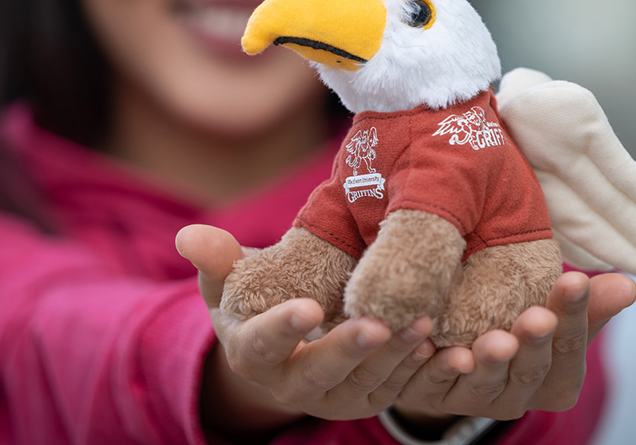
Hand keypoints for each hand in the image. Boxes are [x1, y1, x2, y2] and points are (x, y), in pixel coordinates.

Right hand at [175, 224, 437, 434]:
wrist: (288, 344)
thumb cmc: (256, 301)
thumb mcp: (231, 282)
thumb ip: (216, 260)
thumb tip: (188, 235)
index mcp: (253, 355)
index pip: (262, 345)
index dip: (284, 329)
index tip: (308, 308)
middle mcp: (291, 387)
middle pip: (319, 372)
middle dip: (349, 350)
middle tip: (377, 325)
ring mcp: (333, 398)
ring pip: (366, 384)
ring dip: (396, 357)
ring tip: (422, 325)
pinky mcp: (369, 399)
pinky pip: (399, 391)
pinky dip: (423, 374)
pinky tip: (446, 350)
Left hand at [393, 271, 635, 423]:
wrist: (456, 353)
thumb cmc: (517, 325)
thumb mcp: (555, 315)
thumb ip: (588, 304)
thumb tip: (628, 285)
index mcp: (557, 381)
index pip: (571, 347)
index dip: (574, 315)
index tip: (575, 280)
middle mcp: (519, 397)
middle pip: (531, 370)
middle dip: (535, 343)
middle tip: (539, 317)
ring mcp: (476, 401)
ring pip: (484, 383)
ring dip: (489, 361)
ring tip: (495, 340)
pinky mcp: (434, 395)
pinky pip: (434, 382)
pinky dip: (434, 365)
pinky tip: (433, 341)